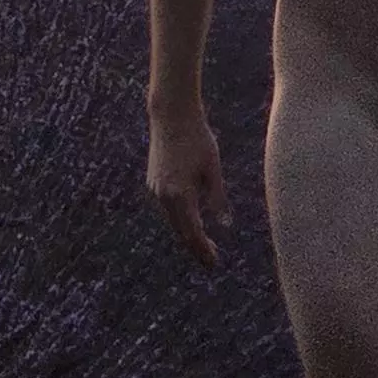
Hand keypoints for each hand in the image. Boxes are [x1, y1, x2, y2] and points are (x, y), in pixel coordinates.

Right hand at [146, 107, 228, 267]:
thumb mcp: (213, 168)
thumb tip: (224, 226)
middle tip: (211, 259)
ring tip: (204, 241)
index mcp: (180, 195)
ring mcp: (155, 188)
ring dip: (187, 232)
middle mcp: (164, 196)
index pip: (193, 233)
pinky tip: (191, 218)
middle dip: (195, 246)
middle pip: (180, 231)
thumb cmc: (197, 138)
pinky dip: (179, 217)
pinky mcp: (153, 180)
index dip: (203, 250)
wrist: (171, 115)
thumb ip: (218, 199)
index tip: (214, 263)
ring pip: (172, 220)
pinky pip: (167, 207)